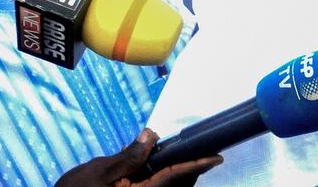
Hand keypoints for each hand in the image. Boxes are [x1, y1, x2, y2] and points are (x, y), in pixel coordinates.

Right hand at [55, 129, 222, 186]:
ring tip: (174, 154)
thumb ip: (129, 155)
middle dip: (190, 168)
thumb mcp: (99, 172)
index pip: (178, 176)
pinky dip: (161, 175)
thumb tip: (152, 135)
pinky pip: (156, 186)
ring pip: (169, 186)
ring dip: (176, 172)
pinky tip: (148, 164)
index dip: (199, 164)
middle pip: (178, 183)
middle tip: (197, 148)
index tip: (218, 156)